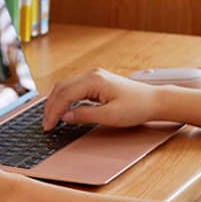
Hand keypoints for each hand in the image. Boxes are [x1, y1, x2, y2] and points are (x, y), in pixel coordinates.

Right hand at [42, 68, 159, 129]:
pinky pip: (74, 88)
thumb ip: (85, 115)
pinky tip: (63, 110)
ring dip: (56, 102)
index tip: (48, 126)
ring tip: (51, 118)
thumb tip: (65, 116)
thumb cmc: (137, 107)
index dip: (53, 112)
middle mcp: (92, 75)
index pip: (65, 95)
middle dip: (51, 106)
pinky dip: (65, 99)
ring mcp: (94, 77)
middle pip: (61, 88)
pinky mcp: (97, 82)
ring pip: (66, 87)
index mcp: (94, 80)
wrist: (154, 101)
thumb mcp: (110, 116)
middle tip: (46, 124)